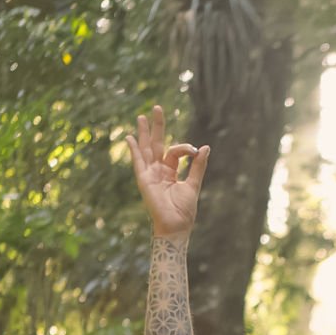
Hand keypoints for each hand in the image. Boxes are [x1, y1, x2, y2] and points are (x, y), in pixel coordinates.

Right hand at [126, 103, 207, 236]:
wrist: (176, 226)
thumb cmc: (184, 211)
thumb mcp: (193, 185)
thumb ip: (197, 166)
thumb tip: (206, 147)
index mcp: (169, 172)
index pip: (175, 151)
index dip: (185, 148)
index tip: (195, 151)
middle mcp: (158, 171)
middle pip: (156, 144)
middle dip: (156, 126)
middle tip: (156, 108)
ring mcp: (150, 175)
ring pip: (146, 149)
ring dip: (143, 133)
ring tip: (141, 116)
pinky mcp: (144, 180)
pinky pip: (138, 162)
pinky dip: (134, 150)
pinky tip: (130, 137)